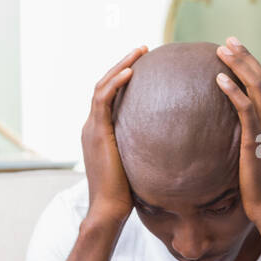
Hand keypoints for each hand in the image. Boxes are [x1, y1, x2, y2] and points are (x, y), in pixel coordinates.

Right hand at [81, 46, 146, 224]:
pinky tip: (132, 72)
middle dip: (123, 65)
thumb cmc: (125, 197)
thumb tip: (169, 151)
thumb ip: (144, 153)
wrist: (108, 211)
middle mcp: (91, 126)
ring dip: (121, 66)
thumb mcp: (136, 168)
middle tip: (143, 50)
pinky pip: (104, 99)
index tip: (142, 67)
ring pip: (102, 86)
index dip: (123, 78)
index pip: (108, 97)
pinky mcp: (96, 133)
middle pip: (104, 85)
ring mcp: (91, 128)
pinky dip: (116, 83)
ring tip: (140, 51)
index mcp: (99, 133)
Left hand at [214, 37, 260, 227]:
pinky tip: (219, 79)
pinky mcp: (258, 139)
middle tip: (229, 42)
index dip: (256, 69)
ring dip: (239, 65)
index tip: (240, 56)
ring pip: (257, 86)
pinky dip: (233, 90)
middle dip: (246, 58)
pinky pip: (244, 107)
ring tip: (222, 50)